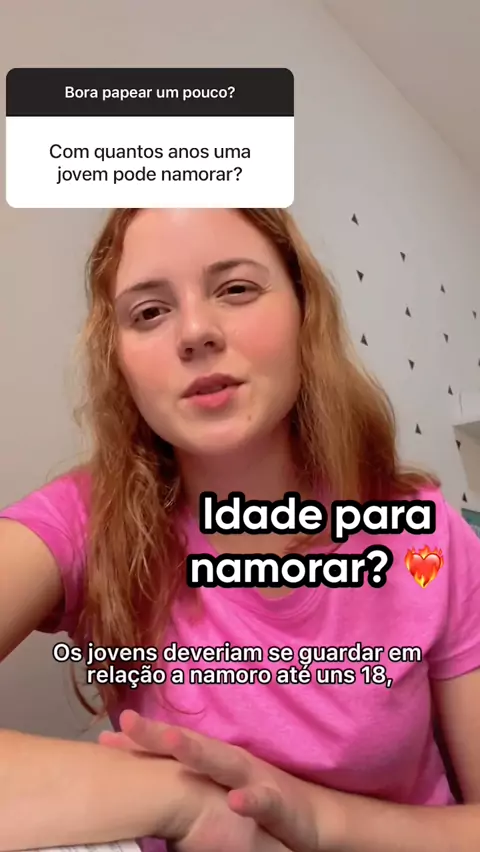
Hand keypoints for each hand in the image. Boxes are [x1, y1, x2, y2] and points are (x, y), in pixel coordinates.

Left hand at [100, 711, 337, 851]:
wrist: (311, 817)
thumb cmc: (252, 802)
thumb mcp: (211, 797)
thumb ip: (179, 794)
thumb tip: (136, 799)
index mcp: (210, 763)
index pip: (168, 752)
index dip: (138, 744)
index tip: (103, 738)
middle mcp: (228, 763)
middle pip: (189, 745)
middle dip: (158, 734)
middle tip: (127, 721)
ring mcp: (254, 779)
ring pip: (223, 763)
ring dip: (198, 752)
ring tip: (172, 742)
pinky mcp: (279, 803)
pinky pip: (264, 801)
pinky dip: (250, 799)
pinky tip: (236, 800)